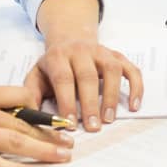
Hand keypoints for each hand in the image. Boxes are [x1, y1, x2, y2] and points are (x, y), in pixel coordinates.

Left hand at [24, 37, 142, 130]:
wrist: (69, 39)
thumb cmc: (53, 66)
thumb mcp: (36, 76)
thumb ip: (31, 95)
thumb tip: (31, 118)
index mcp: (58, 56)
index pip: (63, 78)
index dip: (67, 101)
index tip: (70, 124)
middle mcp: (81, 51)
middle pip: (88, 76)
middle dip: (90, 104)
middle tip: (92, 127)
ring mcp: (102, 52)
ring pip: (111, 70)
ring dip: (112, 96)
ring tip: (109, 118)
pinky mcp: (117, 56)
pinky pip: (131, 69)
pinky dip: (136, 87)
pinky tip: (134, 105)